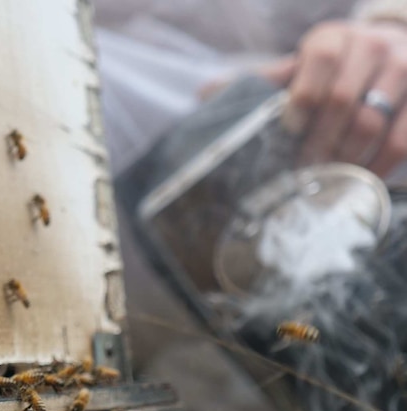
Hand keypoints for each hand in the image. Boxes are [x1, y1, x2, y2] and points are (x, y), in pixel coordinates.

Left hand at [277, 20, 406, 177]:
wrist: (383, 55)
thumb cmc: (329, 72)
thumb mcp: (298, 68)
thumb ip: (267, 82)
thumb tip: (214, 96)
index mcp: (332, 39)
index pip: (321, 62)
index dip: (302, 101)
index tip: (289, 132)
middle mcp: (372, 46)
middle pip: (342, 100)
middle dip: (317, 142)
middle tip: (301, 170)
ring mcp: (404, 69)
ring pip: (371, 124)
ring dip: (342, 159)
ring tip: (324, 180)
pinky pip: (402, 141)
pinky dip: (377, 166)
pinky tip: (357, 182)